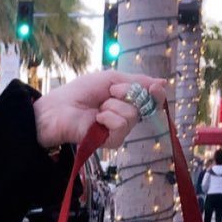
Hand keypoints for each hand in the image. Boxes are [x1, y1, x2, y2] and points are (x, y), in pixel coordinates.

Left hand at [32, 69, 167, 151]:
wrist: (57, 107)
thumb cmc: (79, 93)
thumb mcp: (111, 79)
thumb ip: (136, 81)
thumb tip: (163, 82)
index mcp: (127, 102)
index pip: (151, 101)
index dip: (157, 94)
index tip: (155, 87)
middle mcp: (126, 118)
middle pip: (144, 106)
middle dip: (127, 92)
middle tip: (109, 92)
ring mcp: (118, 131)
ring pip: (132, 116)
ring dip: (113, 105)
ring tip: (98, 108)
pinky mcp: (110, 142)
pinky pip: (121, 126)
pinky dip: (109, 117)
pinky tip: (97, 119)